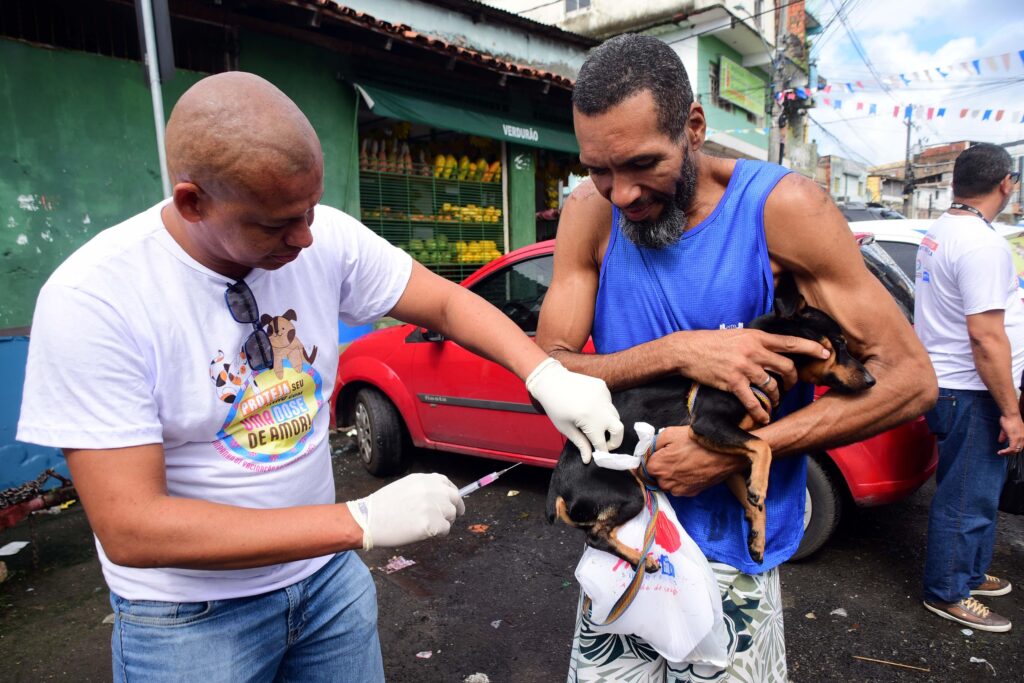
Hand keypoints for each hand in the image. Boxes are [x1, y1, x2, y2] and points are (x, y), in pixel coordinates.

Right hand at [345, 473, 464, 549]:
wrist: (368, 519)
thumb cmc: (381, 506)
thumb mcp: (404, 486)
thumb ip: (423, 489)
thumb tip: (438, 498)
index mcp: (424, 479)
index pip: (447, 484)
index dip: (450, 495)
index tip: (451, 502)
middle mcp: (432, 490)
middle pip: (455, 499)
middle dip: (455, 509)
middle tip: (450, 518)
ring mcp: (433, 506)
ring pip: (451, 515)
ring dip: (444, 522)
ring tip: (427, 526)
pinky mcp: (432, 524)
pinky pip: (445, 530)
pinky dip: (438, 534)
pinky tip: (423, 533)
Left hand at [526, 357, 623, 462]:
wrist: (551, 380)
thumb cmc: (554, 406)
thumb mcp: (565, 428)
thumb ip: (580, 443)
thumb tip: (588, 459)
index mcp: (589, 420)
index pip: (602, 442)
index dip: (602, 451)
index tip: (600, 455)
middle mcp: (600, 408)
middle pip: (619, 430)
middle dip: (615, 441)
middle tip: (606, 444)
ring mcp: (604, 395)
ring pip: (615, 415)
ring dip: (608, 424)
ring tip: (592, 423)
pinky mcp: (603, 387)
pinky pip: (609, 403)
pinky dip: (603, 409)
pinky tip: (589, 406)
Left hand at [646, 426, 745, 495]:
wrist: (724, 453)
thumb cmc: (697, 441)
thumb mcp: (670, 433)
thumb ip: (653, 443)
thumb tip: (648, 450)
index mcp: (657, 467)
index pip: (645, 465)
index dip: (653, 457)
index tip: (660, 451)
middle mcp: (665, 482)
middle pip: (656, 475)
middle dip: (662, 465)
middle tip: (675, 453)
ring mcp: (678, 490)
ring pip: (668, 482)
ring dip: (672, 474)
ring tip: (685, 461)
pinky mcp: (691, 493)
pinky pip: (680, 487)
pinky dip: (683, 480)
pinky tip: (692, 468)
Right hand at [670, 329, 828, 423]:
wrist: (687, 350)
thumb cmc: (712, 342)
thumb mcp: (738, 335)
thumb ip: (757, 342)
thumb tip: (773, 350)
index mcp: (757, 337)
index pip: (790, 342)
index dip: (811, 348)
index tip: (825, 353)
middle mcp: (753, 351)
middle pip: (786, 367)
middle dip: (792, 381)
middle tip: (790, 387)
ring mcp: (743, 368)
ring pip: (772, 386)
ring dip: (776, 398)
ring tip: (774, 402)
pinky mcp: (732, 382)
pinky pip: (753, 401)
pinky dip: (761, 412)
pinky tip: (763, 418)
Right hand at [997, 413, 1023, 455]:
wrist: (1010, 414)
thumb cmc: (1009, 419)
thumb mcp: (1006, 429)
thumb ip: (1004, 436)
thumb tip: (1000, 441)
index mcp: (1023, 436)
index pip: (1021, 446)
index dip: (1013, 450)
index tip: (1006, 451)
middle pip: (1019, 449)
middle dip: (1010, 453)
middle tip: (1003, 453)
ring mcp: (1020, 438)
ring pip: (1016, 450)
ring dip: (1007, 453)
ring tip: (1001, 453)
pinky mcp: (1015, 438)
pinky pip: (1012, 449)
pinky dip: (1006, 452)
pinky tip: (1000, 452)